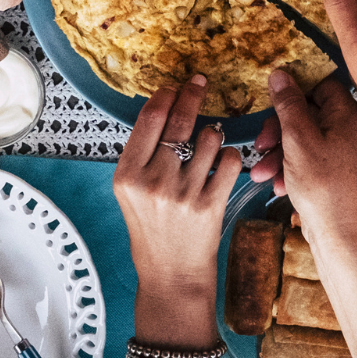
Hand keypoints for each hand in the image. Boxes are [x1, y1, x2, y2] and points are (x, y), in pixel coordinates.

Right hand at [114, 76, 241, 301]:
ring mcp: (182, 194)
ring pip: (209, 138)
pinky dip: (229, 156)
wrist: (170, 275)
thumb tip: (163, 109)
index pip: (149, 118)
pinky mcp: (210, 205)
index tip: (175, 86)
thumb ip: (142, 155)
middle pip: (179, 121)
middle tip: (200, 82)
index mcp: (127, 175)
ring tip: (208, 146)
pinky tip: (221, 163)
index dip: (166, 95)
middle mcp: (153, 182)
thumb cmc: (152, 231)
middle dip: (193, 94)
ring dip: (214, 134)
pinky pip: (229, 161)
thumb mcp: (131, 192)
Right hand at [252, 72, 356, 257]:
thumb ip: (288, 105)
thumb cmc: (323, 188)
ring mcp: (342, 151)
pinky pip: (307, 157)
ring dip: (278, 152)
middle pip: (308, 113)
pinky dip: (289, 166)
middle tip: (261, 143)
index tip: (273, 96)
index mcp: (348, 116)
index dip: (296, 88)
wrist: (336, 233)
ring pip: (303, 137)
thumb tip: (280, 74)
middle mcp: (350, 130)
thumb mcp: (297, 140)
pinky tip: (276, 183)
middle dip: (279, 129)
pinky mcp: (334, 169)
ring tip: (261, 171)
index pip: (323, 84)